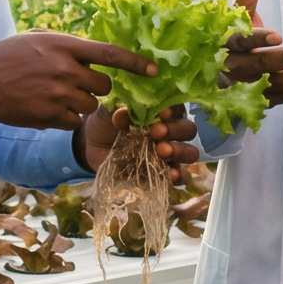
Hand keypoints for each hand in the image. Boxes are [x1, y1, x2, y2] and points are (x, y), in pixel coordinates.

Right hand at [0, 31, 156, 130]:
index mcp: (63, 45)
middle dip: (97, 88)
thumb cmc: (7, 56)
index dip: (137, 63)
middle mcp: (64, 69)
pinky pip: (72, 121)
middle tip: (76, 85)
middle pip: (104, 86)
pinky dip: (64, 118)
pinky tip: (44, 108)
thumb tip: (95, 57)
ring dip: (80, 104)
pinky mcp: (48, 116)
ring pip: (90, 107)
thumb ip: (67, 47)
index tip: (155, 71)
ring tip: (55, 96)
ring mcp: (57, 94)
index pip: (110, 54)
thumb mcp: (38, 39)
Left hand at [77, 105, 200, 173]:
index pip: (177, 107)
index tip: (161, 113)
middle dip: (175, 130)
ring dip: (179, 151)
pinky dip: (177, 175)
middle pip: (188, 129)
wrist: (92, 146)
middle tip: (155, 132)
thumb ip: (117, 110)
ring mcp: (169, 154)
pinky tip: (169, 174)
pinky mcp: (163, 174)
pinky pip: (180, 176)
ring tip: (162, 151)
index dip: (173, 110)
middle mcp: (171, 131)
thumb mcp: (108, 112)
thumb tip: (122, 113)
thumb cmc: (105, 122)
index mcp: (162, 111)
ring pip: (190, 152)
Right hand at [221, 0, 282, 105]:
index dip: (258, 39)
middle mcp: (232, 69)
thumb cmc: (231, 39)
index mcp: (225, 44)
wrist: (215, 74)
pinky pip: (282, 98)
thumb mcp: (235, 17)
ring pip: (275, 85)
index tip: (279, 36)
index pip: (240, 42)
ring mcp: (245, 89)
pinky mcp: (257, 102)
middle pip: (260, 66)